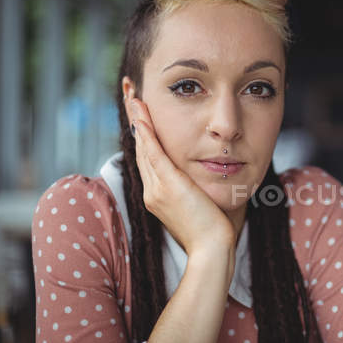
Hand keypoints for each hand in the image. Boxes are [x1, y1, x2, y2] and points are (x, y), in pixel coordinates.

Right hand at [128, 98, 236, 256]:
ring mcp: (157, 189)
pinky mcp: (169, 187)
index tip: (139, 111)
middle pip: (140, 147)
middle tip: (130, 93)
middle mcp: (152, 190)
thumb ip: (191, 187)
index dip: (142, 133)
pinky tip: (143, 117)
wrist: (212, 249)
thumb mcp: (197, 203)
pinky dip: (148, 135)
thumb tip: (196, 174)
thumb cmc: (211, 229)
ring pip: (144, 147)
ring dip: (138, 118)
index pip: (146, 156)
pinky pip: (154, 155)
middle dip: (135, 118)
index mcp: (157, 194)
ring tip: (132, 95)